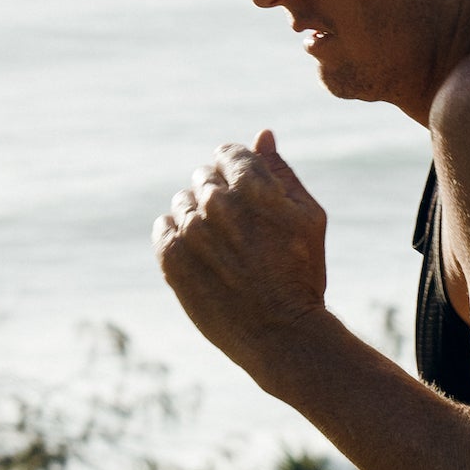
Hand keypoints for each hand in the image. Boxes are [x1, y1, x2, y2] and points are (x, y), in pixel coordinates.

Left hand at [153, 131, 330, 373]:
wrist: (280, 333)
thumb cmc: (301, 275)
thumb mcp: (306, 218)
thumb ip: (280, 172)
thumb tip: (262, 136)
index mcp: (252, 186)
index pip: (228, 154)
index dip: (239, 174)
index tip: (247, 199)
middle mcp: (217, 203)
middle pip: (204, 178)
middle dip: (221, 197)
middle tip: (241, 233)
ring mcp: (191, 230)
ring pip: (183, 203)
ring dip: (198, 218)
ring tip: (223, 250)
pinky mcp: (171, 256)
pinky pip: (162, 228)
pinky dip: (177, 237)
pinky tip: (201, 257)